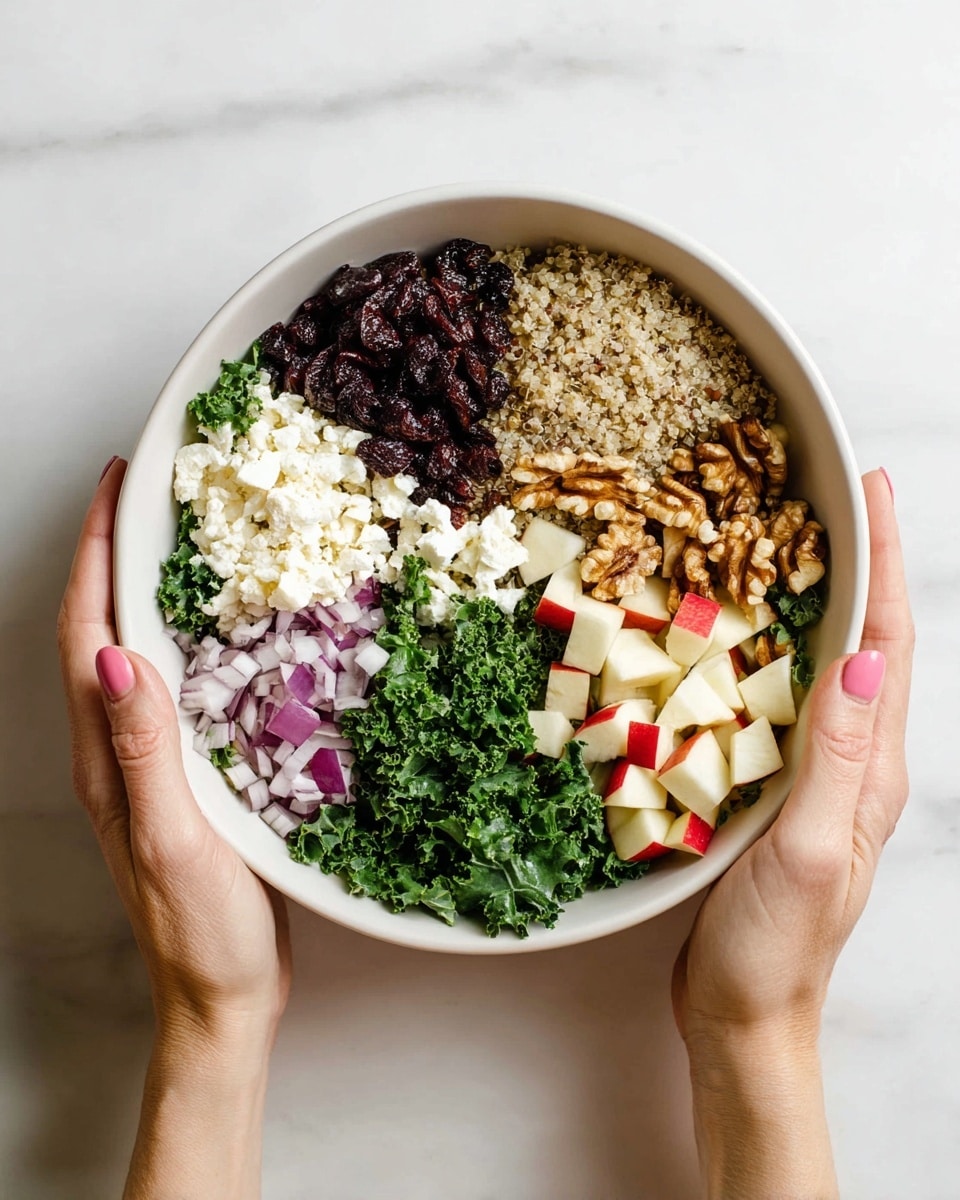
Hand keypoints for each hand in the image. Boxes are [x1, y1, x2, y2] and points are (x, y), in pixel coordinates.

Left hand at [58, 458, 291, 1198]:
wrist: (222, 997)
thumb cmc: (201, 933)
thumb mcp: (174, 841)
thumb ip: (145, 751)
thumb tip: (118, 658)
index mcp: (105, 758)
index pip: (87, 636)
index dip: (94, 556)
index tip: (115, 488)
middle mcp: (117, 752)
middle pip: (101, 632)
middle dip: (112, 554)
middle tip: (146, 492)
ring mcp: (149, 764)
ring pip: (136, 655)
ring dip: (145, 590)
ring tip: (179, 538)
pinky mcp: (185, 777)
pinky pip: (175, 688)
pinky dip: (186, 640)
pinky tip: (221, 629)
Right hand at [672, 469, 912, 1197]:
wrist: (741, 1015)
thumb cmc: (774, 948)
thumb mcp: (803, 853)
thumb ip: (832, 759)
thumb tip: (855, 660)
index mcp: (870, 771)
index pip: (885, 647)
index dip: (883, 564)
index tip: (873, 490)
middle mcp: (851, 764)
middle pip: (867, 643)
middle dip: (859, 563)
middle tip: (834, 496)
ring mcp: (814, 776)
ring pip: (824, 666)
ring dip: (818, 598)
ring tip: (788, 544)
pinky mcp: (773, 789)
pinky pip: (781, 702)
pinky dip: (769, 652)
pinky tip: (739, 637)